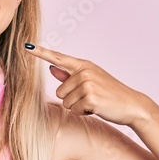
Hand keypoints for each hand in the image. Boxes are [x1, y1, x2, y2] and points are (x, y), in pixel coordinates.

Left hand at [25, 44, 152, 126]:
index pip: (58, 58)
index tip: (27, 46)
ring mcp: (87, 84)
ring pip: (65, 102)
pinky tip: (96, 108)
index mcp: (83, 65)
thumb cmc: (109, 94)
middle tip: (90, 98)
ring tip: (94, 102)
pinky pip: (74, 110)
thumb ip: (70, 75)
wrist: (131, 105)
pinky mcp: (90, 97)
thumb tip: (52, 68)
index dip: (41, 53)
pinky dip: (83, 113)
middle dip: (71, 99)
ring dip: (77, 107)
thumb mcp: (90, 81)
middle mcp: (84, 72)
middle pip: (59, 91)